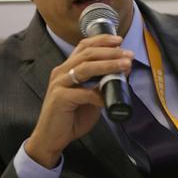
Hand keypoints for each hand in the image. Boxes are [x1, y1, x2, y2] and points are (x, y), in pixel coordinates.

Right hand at [25, 34, 132, 167]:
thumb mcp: (89, 98)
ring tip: (124, 65)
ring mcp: (59, 84)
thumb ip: (100, 86)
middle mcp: (61, 72)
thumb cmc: (70, 117)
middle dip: (110, 52)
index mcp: (67, 68)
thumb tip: (120, 75)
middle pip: (87, 54)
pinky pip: (83, 93)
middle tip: (128, 55)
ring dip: (108, 65)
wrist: (50, 138)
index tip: (118, 40)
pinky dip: (97, 95)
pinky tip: (107, 99)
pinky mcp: (59, 98)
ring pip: (85, 68)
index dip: (101, 40)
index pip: (83, 47)